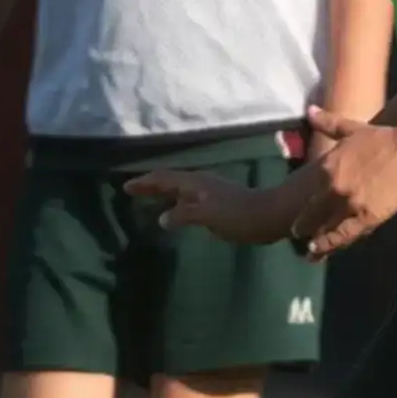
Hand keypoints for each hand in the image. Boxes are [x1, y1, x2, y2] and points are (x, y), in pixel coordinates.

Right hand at [126, 167, 297, 246]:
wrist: (271, 216)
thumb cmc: (239, 215)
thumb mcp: (207, 216)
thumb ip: (183, 215)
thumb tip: (162, 218)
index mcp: (195, 183)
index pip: (163, 179)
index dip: (144, 182)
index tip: (125, 187)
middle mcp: (200, 184)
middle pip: (169, 181)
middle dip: (150, 186)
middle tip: (132, 191)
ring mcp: (210, 192)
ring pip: (179, 190)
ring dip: (163, 194)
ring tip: (149, 201)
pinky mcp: (218, 203)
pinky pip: (188, 199)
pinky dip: (175, 203)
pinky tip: (176, 212)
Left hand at [289, 105, 396, 256]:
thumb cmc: (384, 138)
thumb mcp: (352, 129)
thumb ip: (328, 123)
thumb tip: (308, 110)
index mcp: (327, 167)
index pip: (310, 192)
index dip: (304, 206)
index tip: (299, 214)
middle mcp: (332, 187)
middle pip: (313, 213)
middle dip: (304, 226)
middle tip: (297, 235)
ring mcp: (348, 204)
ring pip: (327, 228)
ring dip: (317, 242)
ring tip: (310, 254)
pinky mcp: (367, 216)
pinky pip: (346, 235)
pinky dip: (333, 245)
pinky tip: (325, 252)